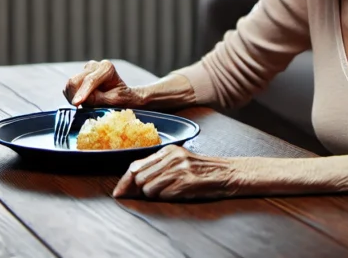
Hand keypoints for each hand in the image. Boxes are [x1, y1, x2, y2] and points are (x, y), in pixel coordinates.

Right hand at [64, 59, 141, 107]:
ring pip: (70, 84)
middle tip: (78, 109)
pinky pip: (68, 89)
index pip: (90, 80)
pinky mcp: (78, 77)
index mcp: (107, 68)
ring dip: (73, 97)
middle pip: (76, 80)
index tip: (76, 103)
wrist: (123, 96)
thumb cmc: (122, 99)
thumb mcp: (114, 101)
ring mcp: (85, 70)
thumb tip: (82, 100)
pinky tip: (82, 102)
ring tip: (83, 107)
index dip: (82, 92)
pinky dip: (71, 97)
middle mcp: (94, 66)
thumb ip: (98, 99)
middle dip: (75, 96)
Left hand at [113, 146, 240, 199]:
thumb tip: (132, 182)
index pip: (136, 165)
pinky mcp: (187, 181)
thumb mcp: (179, 161)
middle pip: (139, 177)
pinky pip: (164, 195)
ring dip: (154, 196)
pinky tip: (177, 194)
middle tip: (148, 195)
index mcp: (168, 150)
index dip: (125, 181)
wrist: (228, 173)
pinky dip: (166, 198)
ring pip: (149, 188)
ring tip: (169, 192)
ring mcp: (180, 169)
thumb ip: (158, 167)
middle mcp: (172, 157)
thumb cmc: (202, 171)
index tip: (119, 192)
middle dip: (139, 190)